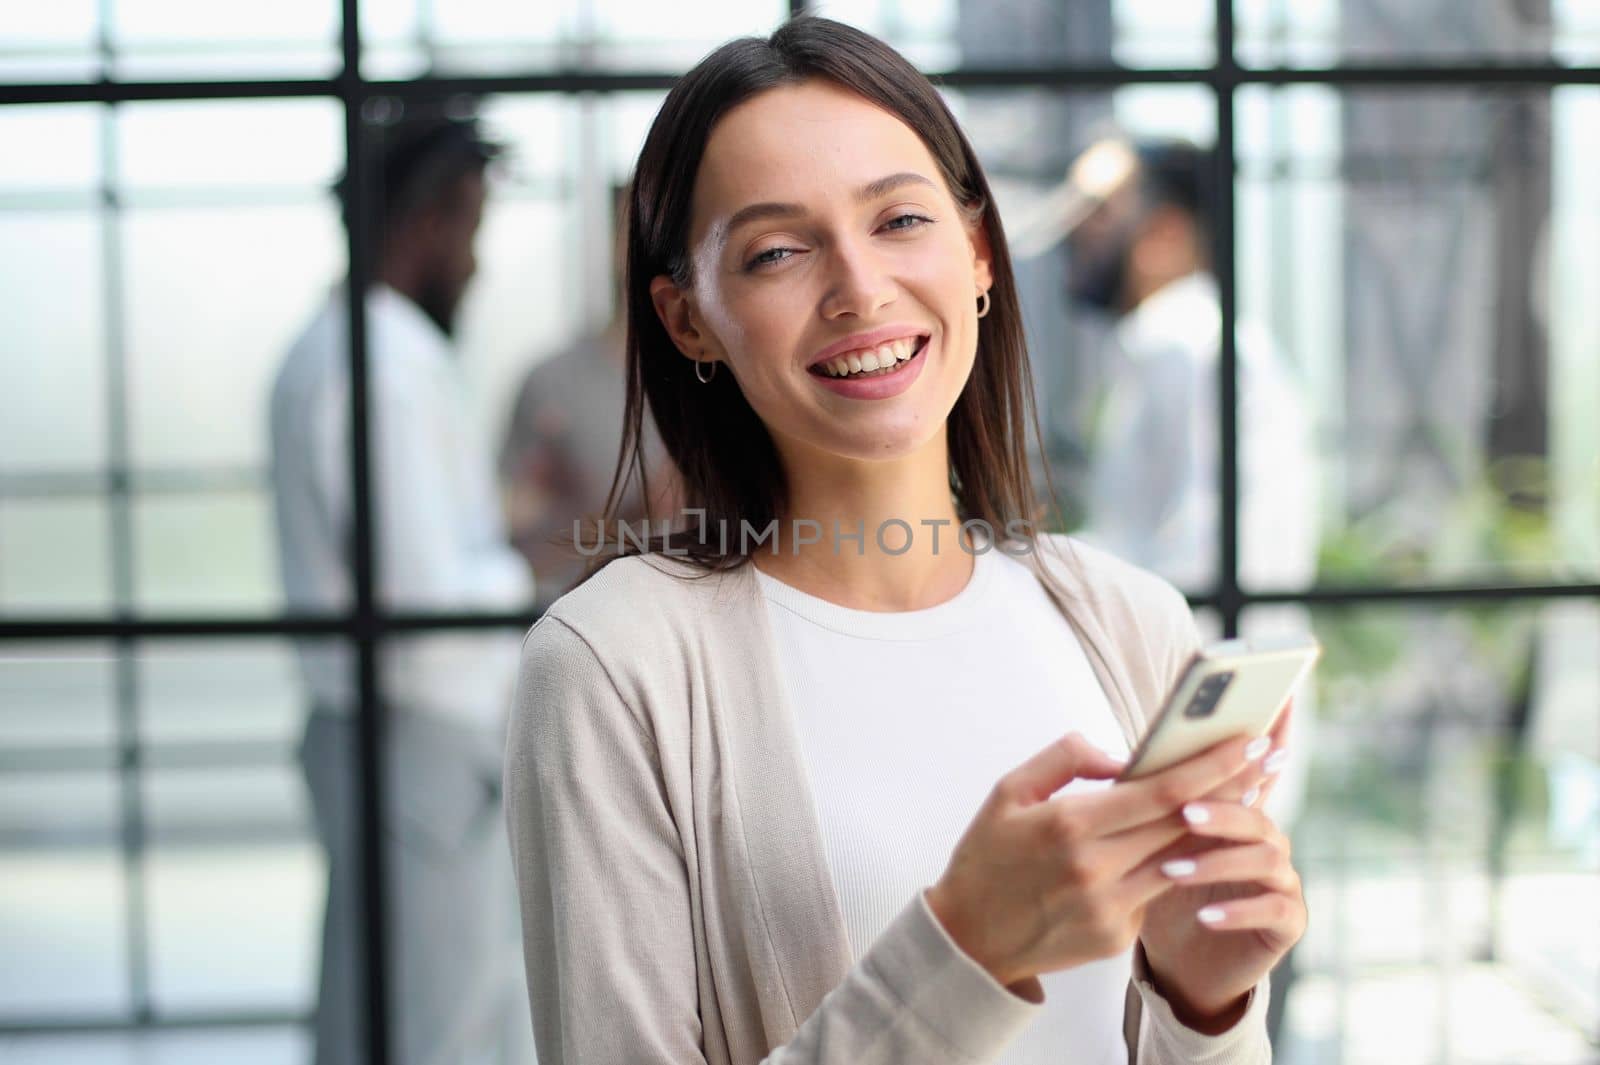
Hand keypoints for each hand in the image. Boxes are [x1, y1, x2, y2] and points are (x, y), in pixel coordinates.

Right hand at [924, 730, 1269, 994]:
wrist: (968, 939)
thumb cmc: (986, 857)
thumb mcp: (1008, 791)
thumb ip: (1066, 759)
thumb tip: (1120, 757)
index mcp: (1069, 825)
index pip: (1162, 791)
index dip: (1212, 765)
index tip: (1248, 741)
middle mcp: (1096, 869)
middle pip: (1185, 823)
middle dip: (1232, 786)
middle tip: (1268, 756)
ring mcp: (1110, 908)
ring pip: (1182, 859)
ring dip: (1218, 827)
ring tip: (1247, 794)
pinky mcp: (1116, 937)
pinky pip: (1156, 891)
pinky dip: (1178, 864)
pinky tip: (1195, 843)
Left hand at [1136, 699, 1305, 1027]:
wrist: (1177, 961)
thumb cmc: (1157, 891)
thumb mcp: (1143, 841)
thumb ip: (1142, 800)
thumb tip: (1120, 763)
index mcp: (1233, 809)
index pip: (1255, 763)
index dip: (1272, 730)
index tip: (1276, 699)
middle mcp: (1265, 834)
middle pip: (1255, 808)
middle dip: (1222, 807)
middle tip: (1183, 814)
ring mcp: (1281, 875)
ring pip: (1265, 855)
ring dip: (1218, 860)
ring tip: (1172, 871)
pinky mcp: (1286, 919)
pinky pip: (1274, 907)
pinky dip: (1237, 908)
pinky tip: (1204, 914)